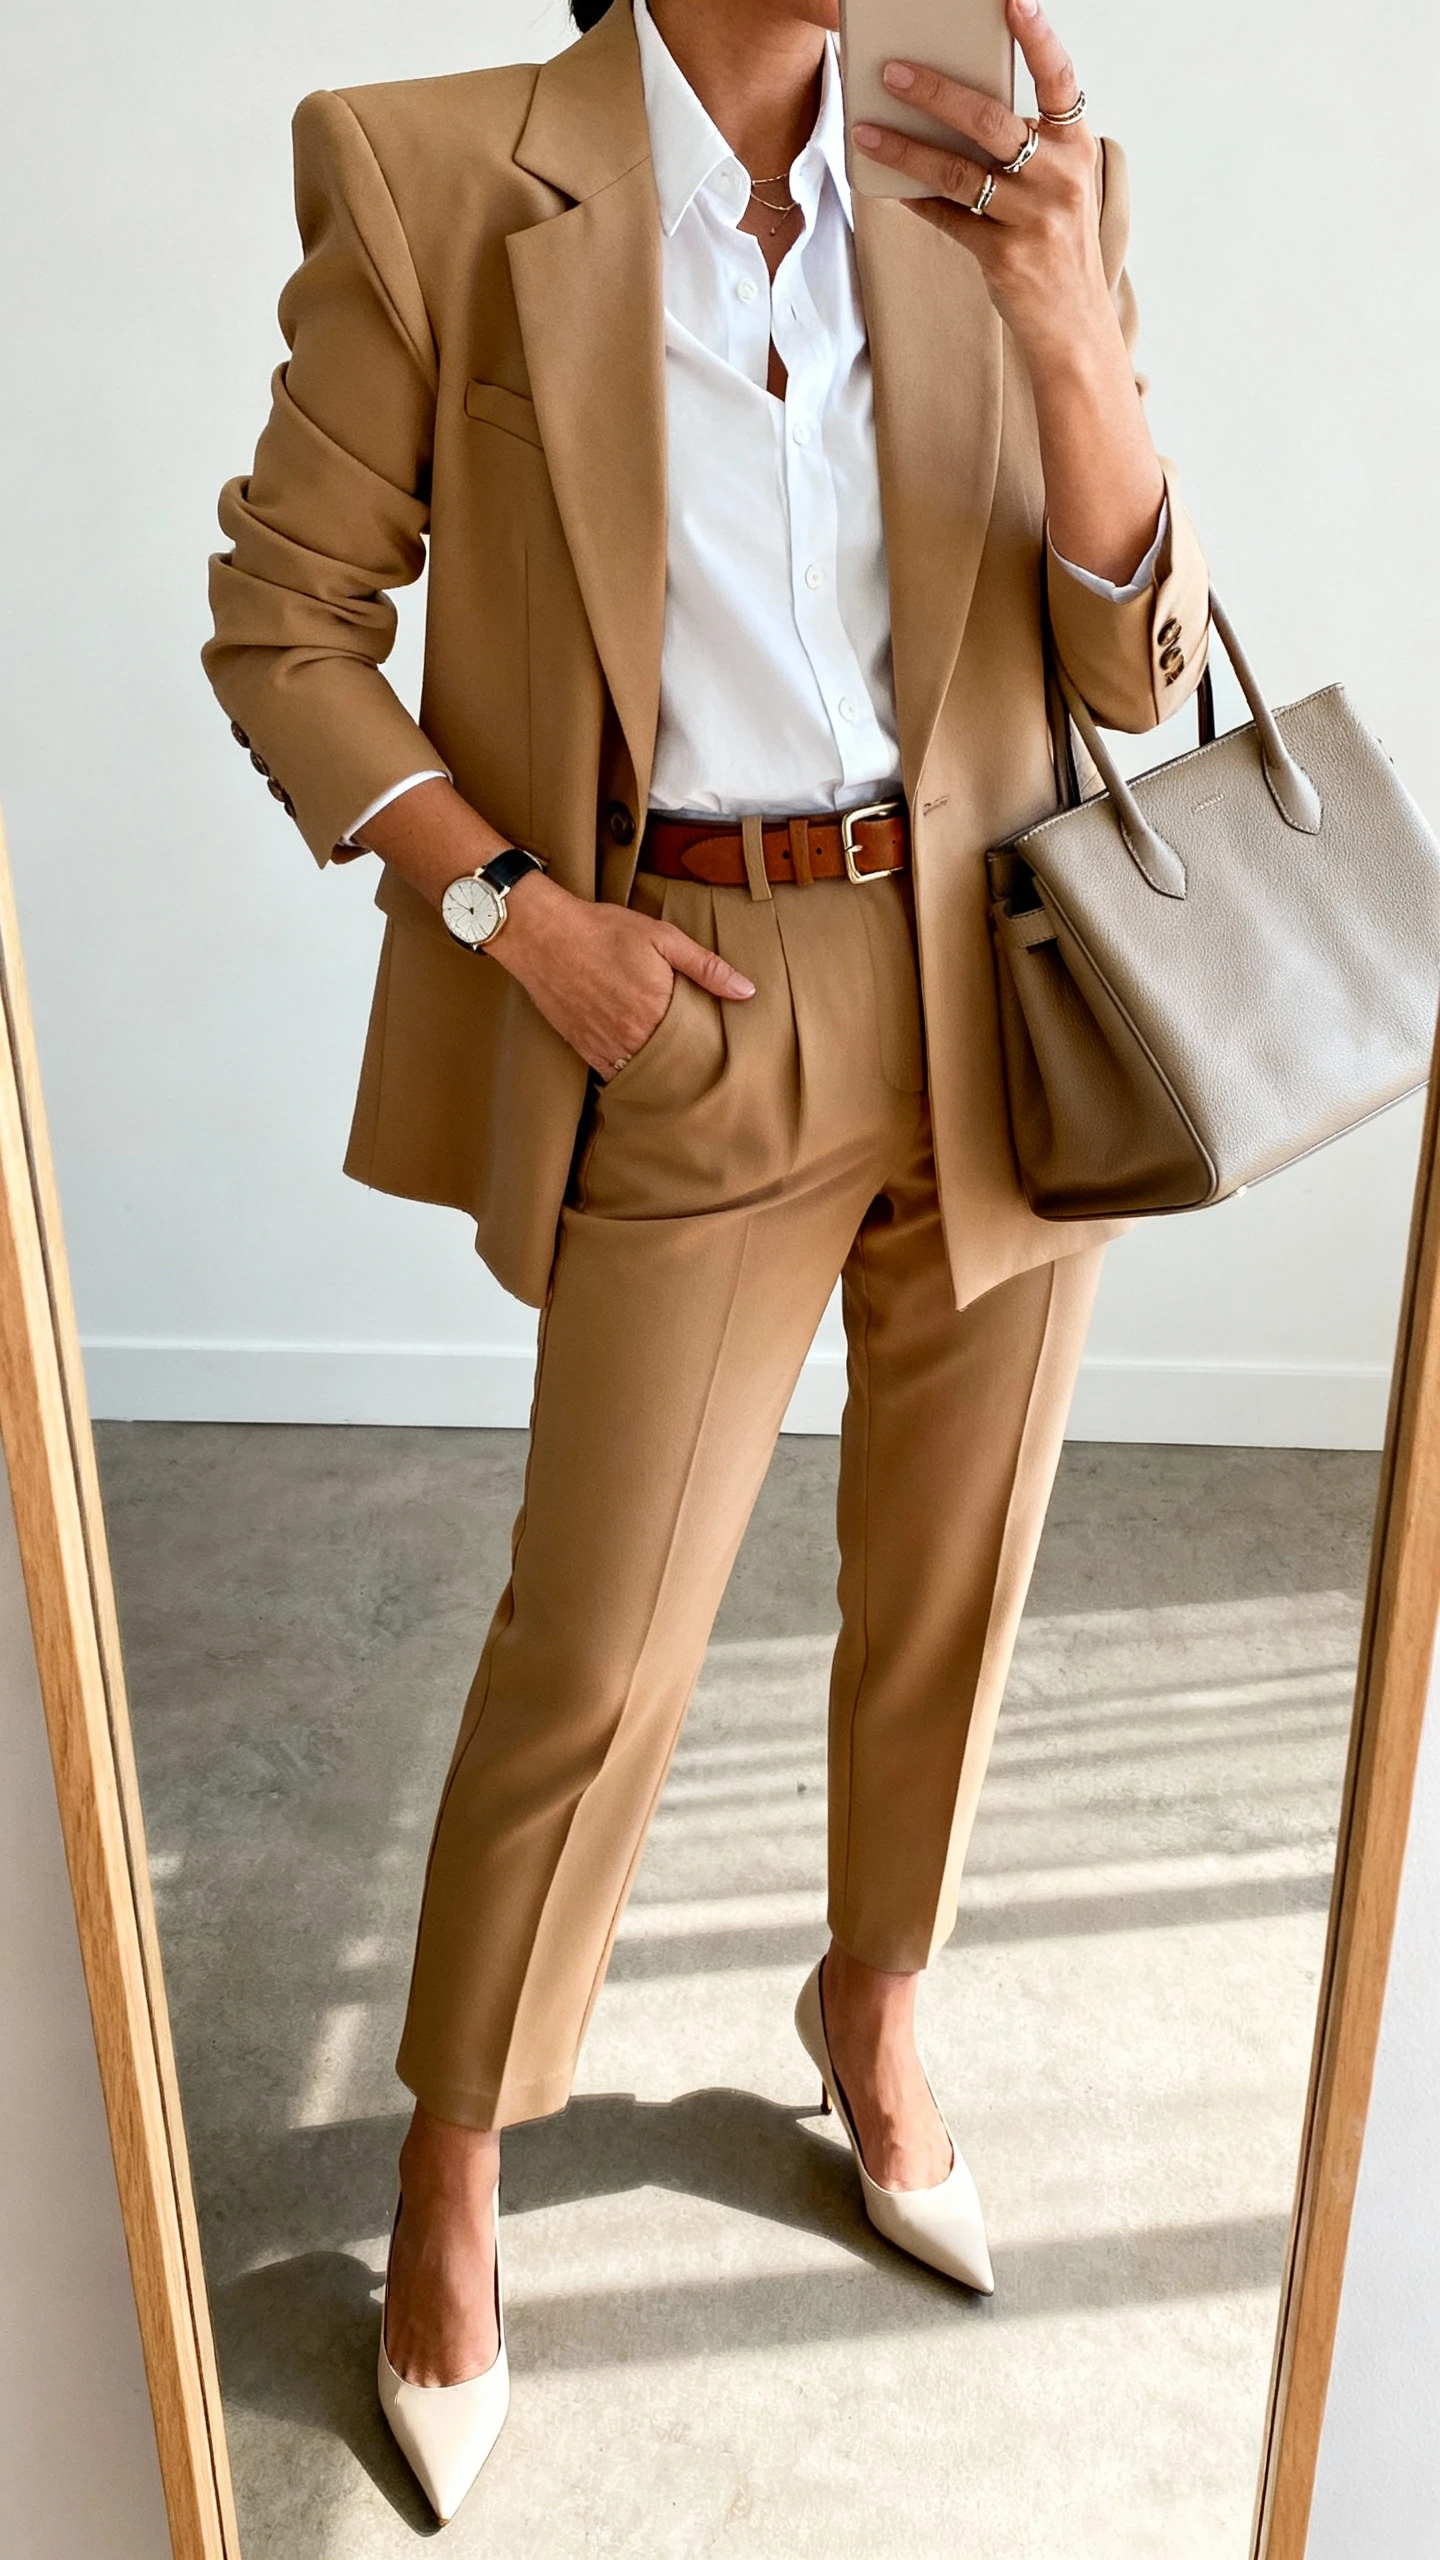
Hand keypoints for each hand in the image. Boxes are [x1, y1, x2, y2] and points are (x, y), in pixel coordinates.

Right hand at [488, 873, 753, 1077]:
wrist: (542, 935)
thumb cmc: (602, 930)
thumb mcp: (662, 937)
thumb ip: (705, 967)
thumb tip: (747, 991)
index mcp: (657, 1009)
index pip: (694, 1045)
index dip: (709, 1051)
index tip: (723, 1054)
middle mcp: (631, 1034)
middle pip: (670, 1065)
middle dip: (686, 1067)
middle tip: (705, 1071)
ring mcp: (604, 1044)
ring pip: (641, 1074)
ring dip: (658, 1076)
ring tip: (677, 1076)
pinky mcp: (582, 1046)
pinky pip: (610, 1074)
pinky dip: (627, 1076)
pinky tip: (640, 1072)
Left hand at [853, 0, 1110, 371]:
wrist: (1074, 326)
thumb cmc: (1058, 243)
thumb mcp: (1057, 186)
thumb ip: (1022, 147)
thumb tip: (949, 108)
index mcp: (1076, 147)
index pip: (1058, 79)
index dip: (1037, 37)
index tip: (1012, 0)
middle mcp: (1060, 177)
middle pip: (989, 120)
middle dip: (935, 91)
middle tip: (891, 72)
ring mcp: (1034, 218)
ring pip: (957, 171)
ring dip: (905, 149)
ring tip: (866, 132)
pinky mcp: (1005, 256)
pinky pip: (949, 218)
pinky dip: (916, 200)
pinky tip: (888, 186)